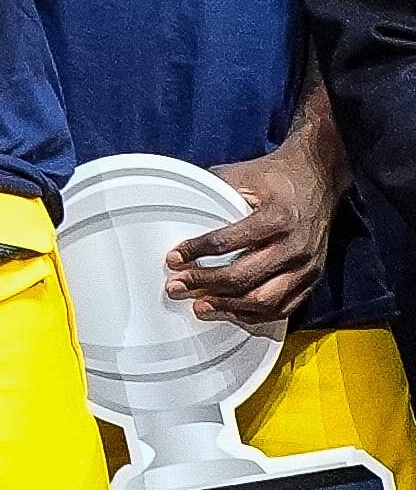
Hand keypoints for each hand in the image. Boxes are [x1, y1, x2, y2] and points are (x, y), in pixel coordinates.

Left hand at [174, 127, 344, 323]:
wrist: (317, 179)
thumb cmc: (275, 177)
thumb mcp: (242, 174)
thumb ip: (212, 191)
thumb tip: (173, 204)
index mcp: (275, 217)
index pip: (229, 241)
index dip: (197, 252)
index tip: (174, 258)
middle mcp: (294, 246)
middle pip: (245, 277)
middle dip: (206, 284)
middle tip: (177, 287)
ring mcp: (307, 266)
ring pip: (265, 300)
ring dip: (228, 307)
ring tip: (199, 307)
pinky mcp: (312, 279)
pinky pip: (283, 308)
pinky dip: (255, 315)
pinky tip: (230, 312)